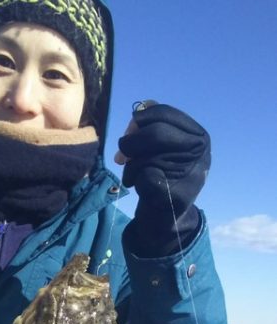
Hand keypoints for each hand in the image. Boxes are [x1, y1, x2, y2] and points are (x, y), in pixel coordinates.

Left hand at [116, 102, 210, 254]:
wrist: (167, 215)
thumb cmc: (163, 173)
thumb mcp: (163, 144)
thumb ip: (156, 122)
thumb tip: (141, 108)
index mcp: (199, 135)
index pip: (163, 113)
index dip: (139, 120)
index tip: (129, 132)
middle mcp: (200, 153)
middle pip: (154, 133)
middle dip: (130, 143)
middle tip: (122, 155)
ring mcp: (190, 175)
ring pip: (146, 155)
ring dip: (130, 164)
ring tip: (133, 172)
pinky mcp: (175, 195)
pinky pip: (142, 176)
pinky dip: (134, 179)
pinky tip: (139, 186)